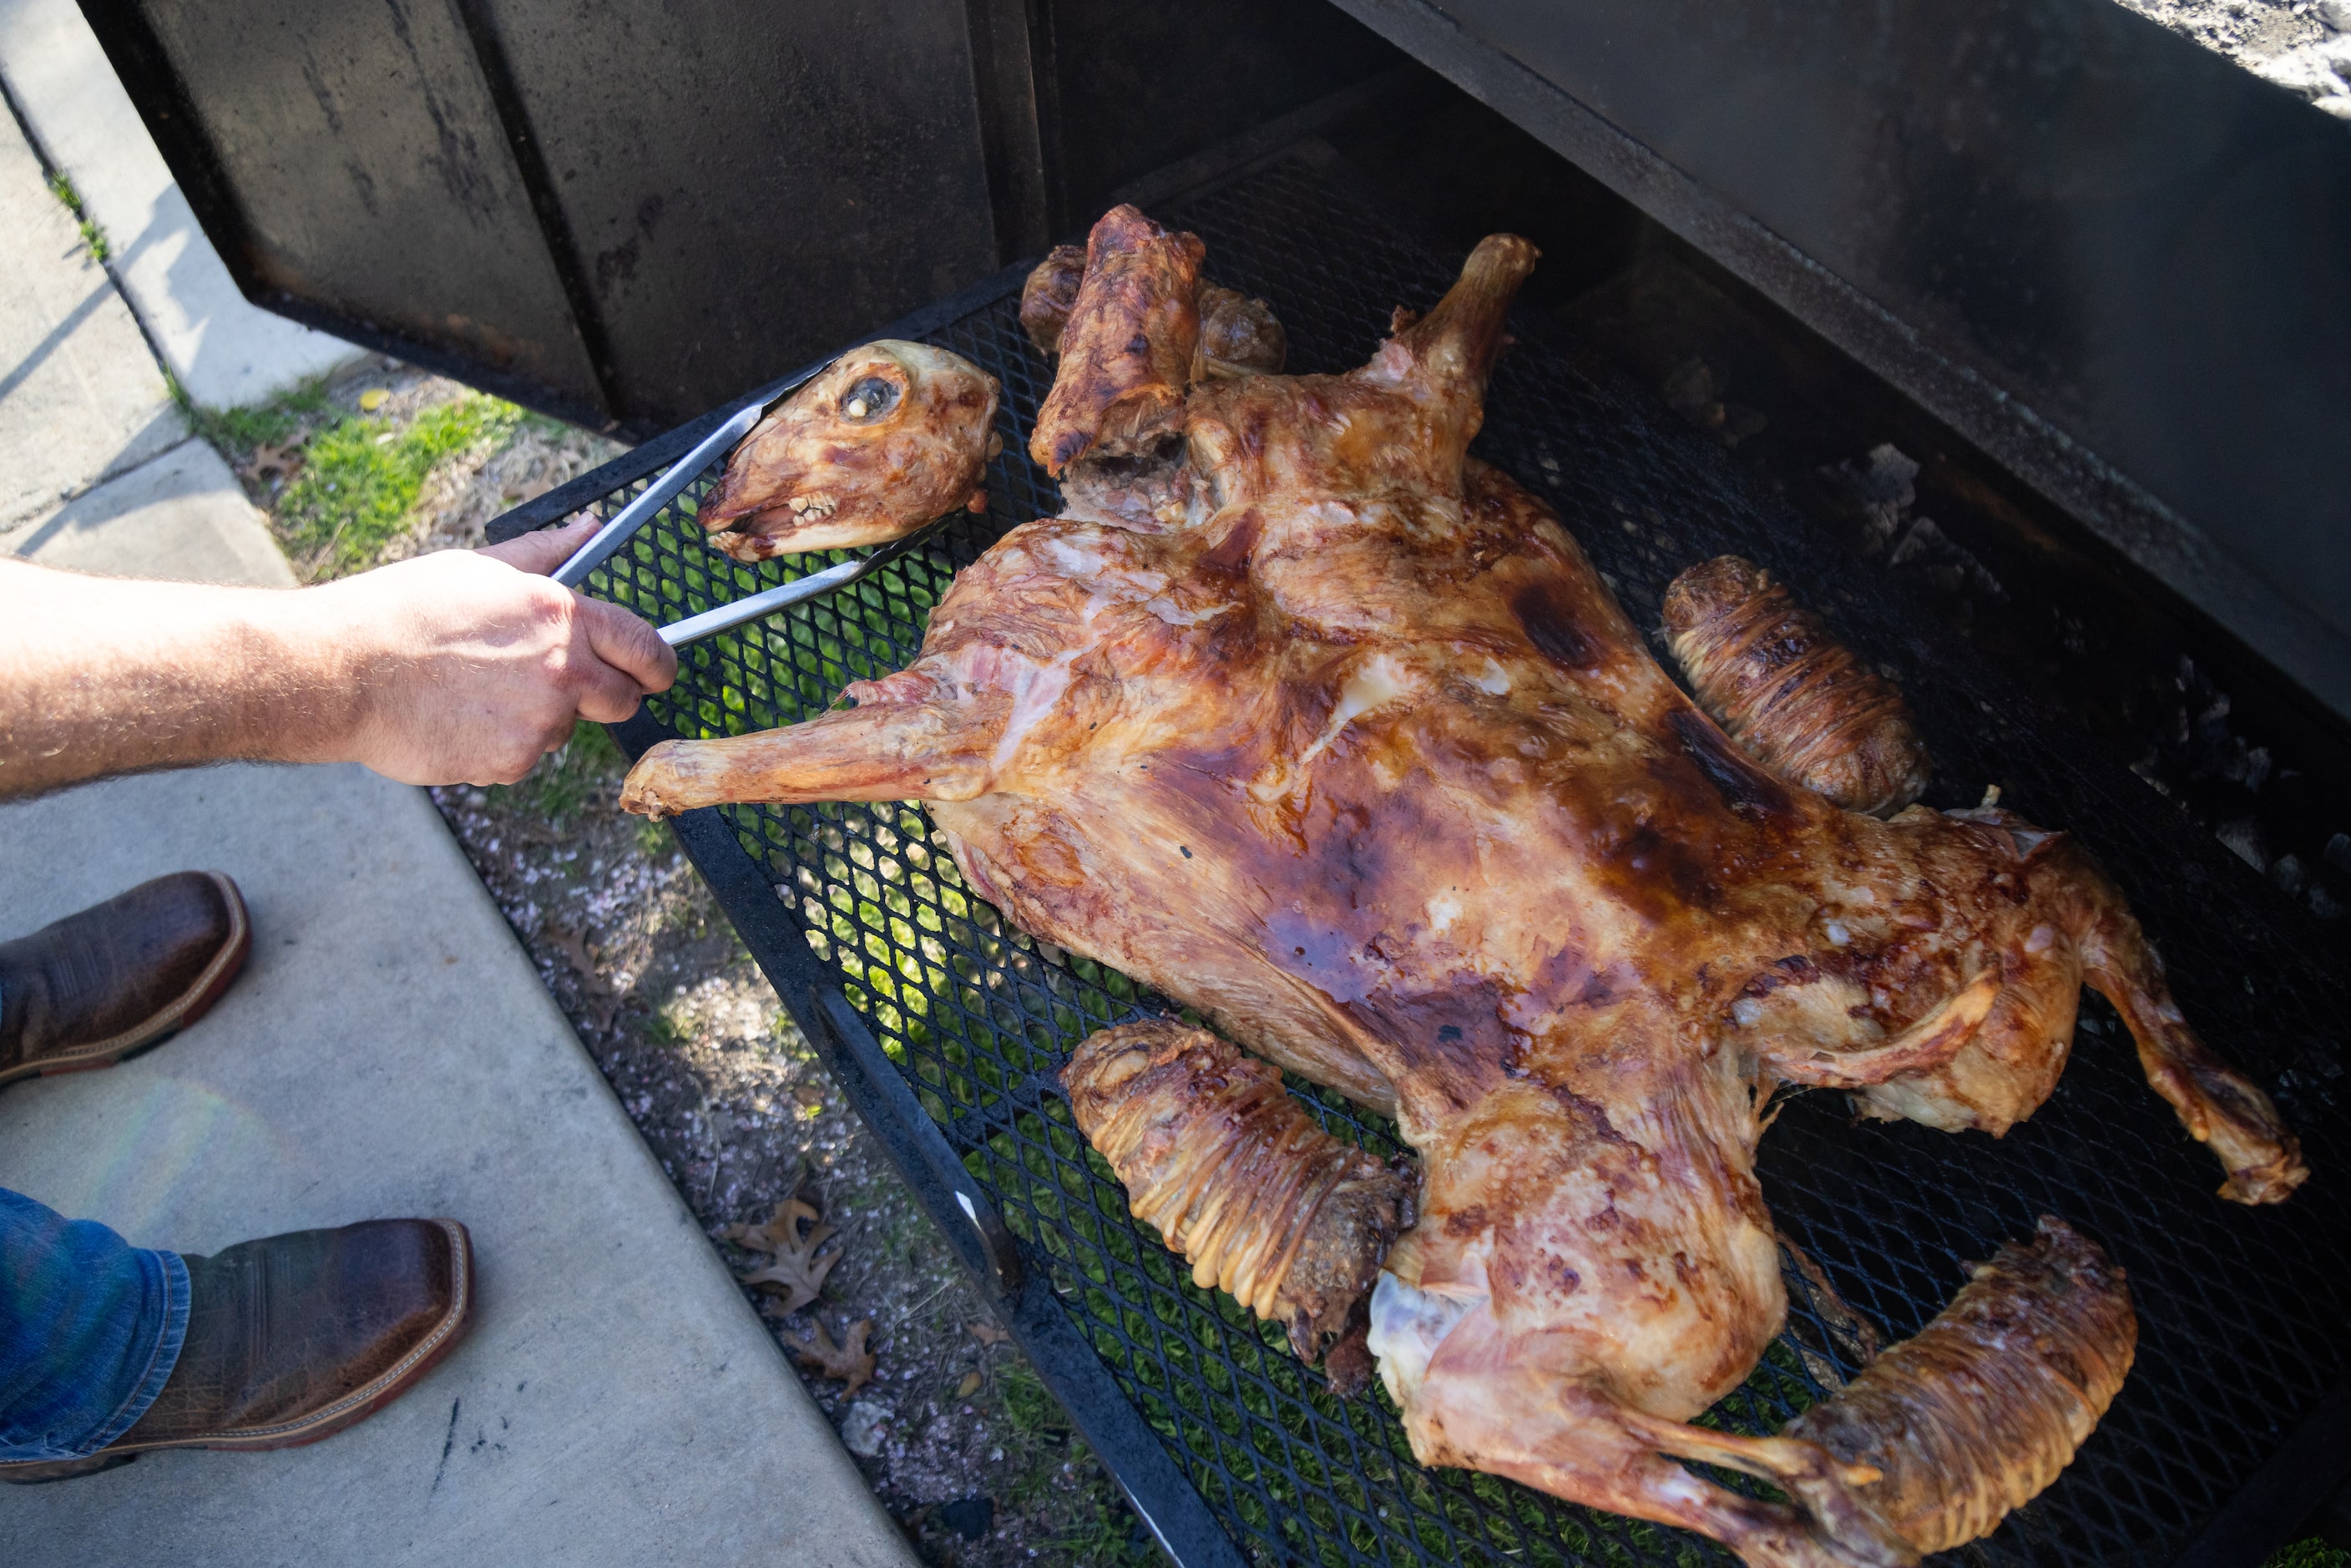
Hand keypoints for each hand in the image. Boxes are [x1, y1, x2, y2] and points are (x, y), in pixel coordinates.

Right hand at [300, 515, 677, 785]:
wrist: (340, 672)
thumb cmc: (402, 611)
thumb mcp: (480, 566)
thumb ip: (547, 554)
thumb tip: (590, 526)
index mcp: (564, 615)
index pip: (648, 648)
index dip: (657, 664)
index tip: (653, 671)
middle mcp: (564, 671)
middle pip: (624, 701)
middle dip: (605, 695)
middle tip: (556, 682)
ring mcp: (540, 722)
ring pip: (567, 729)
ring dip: (541, 717)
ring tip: (479, 689)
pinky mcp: (511, 762)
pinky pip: (526, 756)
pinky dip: (503, 744)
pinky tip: (461, 716)